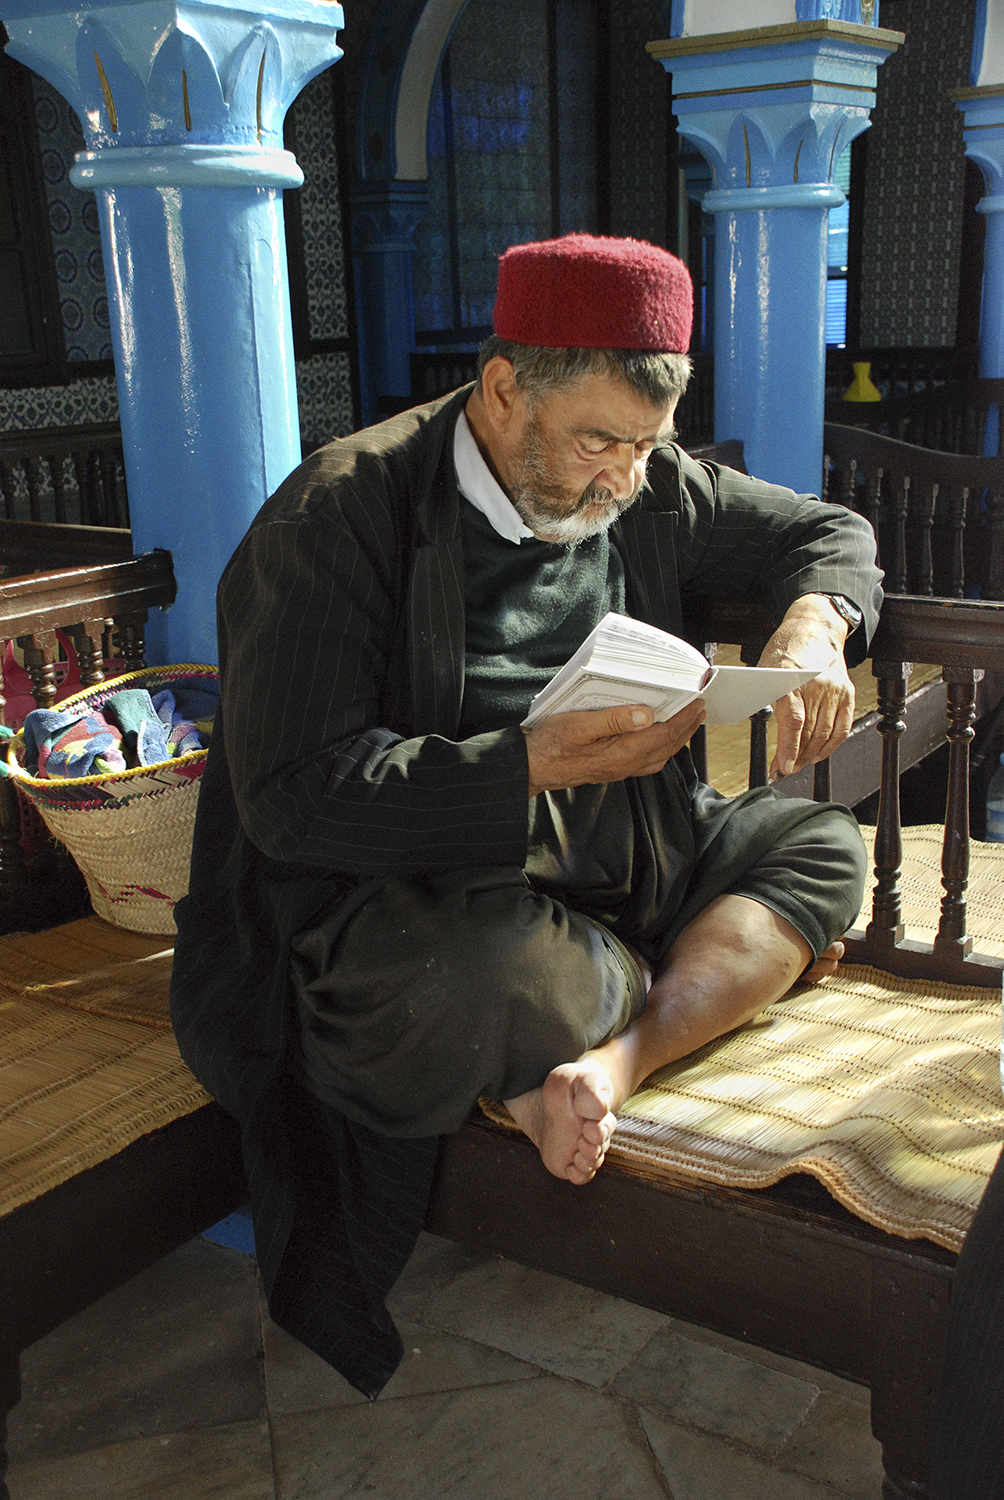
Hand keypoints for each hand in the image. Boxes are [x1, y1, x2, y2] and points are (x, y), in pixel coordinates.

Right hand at [524, 699, 706, 797]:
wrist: (531, 768)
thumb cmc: (550, 743)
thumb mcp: (579, 724)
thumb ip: (615, 720)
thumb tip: (648, 715)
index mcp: (622, 751)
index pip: (664, 734)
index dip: (684, 719)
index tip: (697, 703)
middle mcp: (625, 764)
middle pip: (667, 747)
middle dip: (686, 729)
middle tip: (699, 711)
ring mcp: (619, 769)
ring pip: (659, 756)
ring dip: (675, 740)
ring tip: (684, 723)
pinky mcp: (611, 769)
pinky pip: (646, 761)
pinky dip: (660, 749)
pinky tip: (657, 740)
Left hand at [757, 595, 855, 780]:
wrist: (816, 626)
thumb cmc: (787, 646)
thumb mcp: (765, 666)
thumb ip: (764, 694)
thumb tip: (751, 720)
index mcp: (792, 678)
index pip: (793, 721)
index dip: (789, 747)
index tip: (783, 766)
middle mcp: (817, 685)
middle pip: (808, 733)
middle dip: (795, 757)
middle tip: (783, 769)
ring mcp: (835, 690)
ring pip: (824, 734)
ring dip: (810, 755)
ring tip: (797, 765)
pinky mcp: (847, 693)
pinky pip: (842, 727)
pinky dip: (831, 746)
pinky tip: (819, 754)